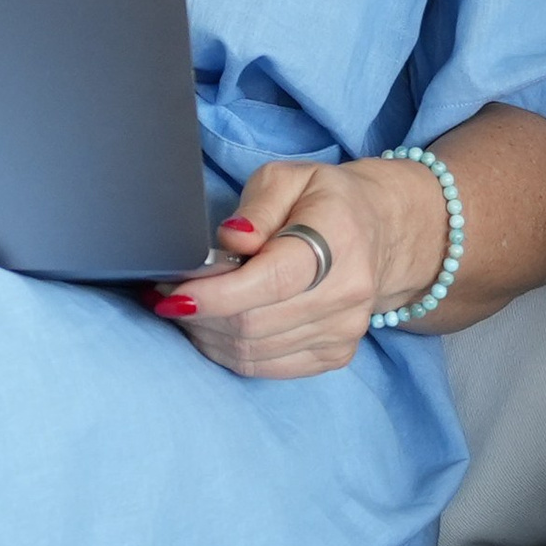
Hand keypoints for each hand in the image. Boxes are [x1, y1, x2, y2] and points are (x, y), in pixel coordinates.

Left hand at [149, 153, 446, 378]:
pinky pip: (266, 367)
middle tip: (164, 294)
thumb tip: (231, 242)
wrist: (382, 233)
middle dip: (198, 314)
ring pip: (254, 352)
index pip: (269, 281)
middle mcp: (346, 294)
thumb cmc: (325, 200)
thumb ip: (257, 208)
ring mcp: (343, 331)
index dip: (214, 293)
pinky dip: (227, 351)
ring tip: (181, 307)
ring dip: (206, 334)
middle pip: (255, 324)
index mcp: (338, 240)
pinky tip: (209, 328)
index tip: (170, 291)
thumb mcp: (289, 178)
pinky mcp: (335, 355)